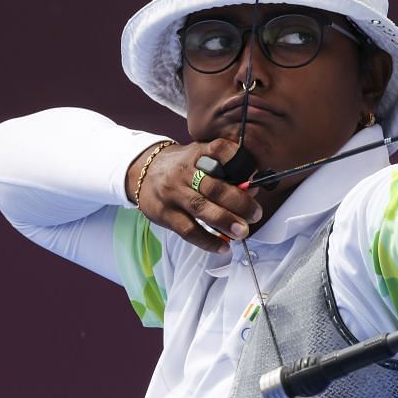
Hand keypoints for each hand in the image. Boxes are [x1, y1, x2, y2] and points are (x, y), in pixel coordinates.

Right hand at [126, 139, 261, 252]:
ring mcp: (173, 193)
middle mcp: (185, 172)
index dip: (237, 159)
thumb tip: (253, 189)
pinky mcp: (165, 214)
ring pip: (201, 208)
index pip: (219, 150)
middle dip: (239, 202)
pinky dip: (207, 241)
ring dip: (225, 222)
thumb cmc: (181, 167)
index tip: (254, 174)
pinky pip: (188, 230)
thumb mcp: (199, 158)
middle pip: (214, 186)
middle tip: (255, 214)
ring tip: (242, 232)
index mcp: (197, 154)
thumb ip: (225, 171)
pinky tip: (223, 247)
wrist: (142, 172)